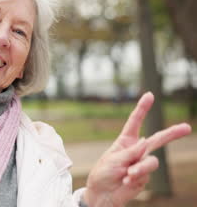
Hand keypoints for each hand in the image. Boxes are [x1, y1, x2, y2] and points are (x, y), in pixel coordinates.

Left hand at [83, 92, 191, 206]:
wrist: (102, 194)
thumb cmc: (103, 174)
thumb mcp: (112, 159)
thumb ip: (130, 152)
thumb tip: (146, 143)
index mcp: (125, 142)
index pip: (134, 123)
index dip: (142, 109)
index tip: (149, 95)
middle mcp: (136, 151)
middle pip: (157, 139)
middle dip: (171, 133)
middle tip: (187, 128)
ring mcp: (142, 164)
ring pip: (152, 161)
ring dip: (140, 168)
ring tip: (128, 174)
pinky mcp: (144, 177)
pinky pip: (146, 174)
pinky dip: (135, 178)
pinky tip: (126, 181)